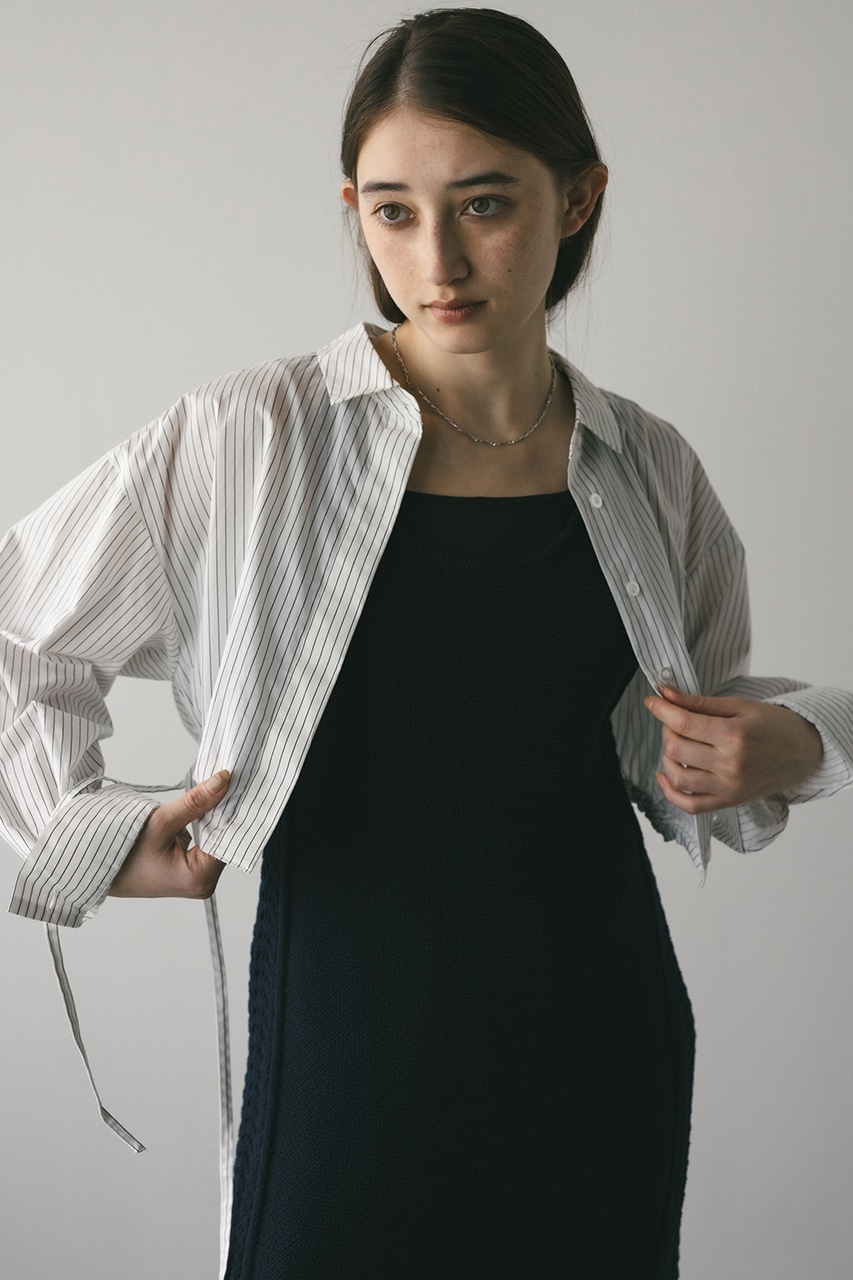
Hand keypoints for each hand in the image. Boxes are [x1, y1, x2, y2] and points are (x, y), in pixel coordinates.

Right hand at [108, 771, 230, 897]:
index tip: (237, 784)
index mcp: (199, 879)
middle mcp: (203, 883)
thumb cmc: (122, 854)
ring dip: (215, 816)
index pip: (230, 839)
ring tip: (217, 790)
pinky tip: (206, 805)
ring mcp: (197, 877)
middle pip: (226, 839)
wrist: (97, 869)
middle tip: (227, 781)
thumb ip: (195, 803)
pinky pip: (207, 842)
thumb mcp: (160, 822)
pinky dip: (206, 824)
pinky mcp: (191, 869)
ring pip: (218, 839)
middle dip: (225, 811)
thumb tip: (222, 782)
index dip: (234, 811)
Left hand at [643, 687, 822, 814]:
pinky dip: (670, 792)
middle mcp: (731, 765)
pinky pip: (690, 805)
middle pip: (676, 749)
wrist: (803, 752)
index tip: (652, 701)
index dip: (661, 710)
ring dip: (667, 757)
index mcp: (735, 736)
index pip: (684, 724)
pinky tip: (664, 775)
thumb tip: (667, 694)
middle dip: (666, 730)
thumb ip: (700, 702)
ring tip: (676, 743)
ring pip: (678, 776)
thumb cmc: (774, 725)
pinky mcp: (729, 801)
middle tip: (674, 720)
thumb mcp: (739, 705)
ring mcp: (729, 787)